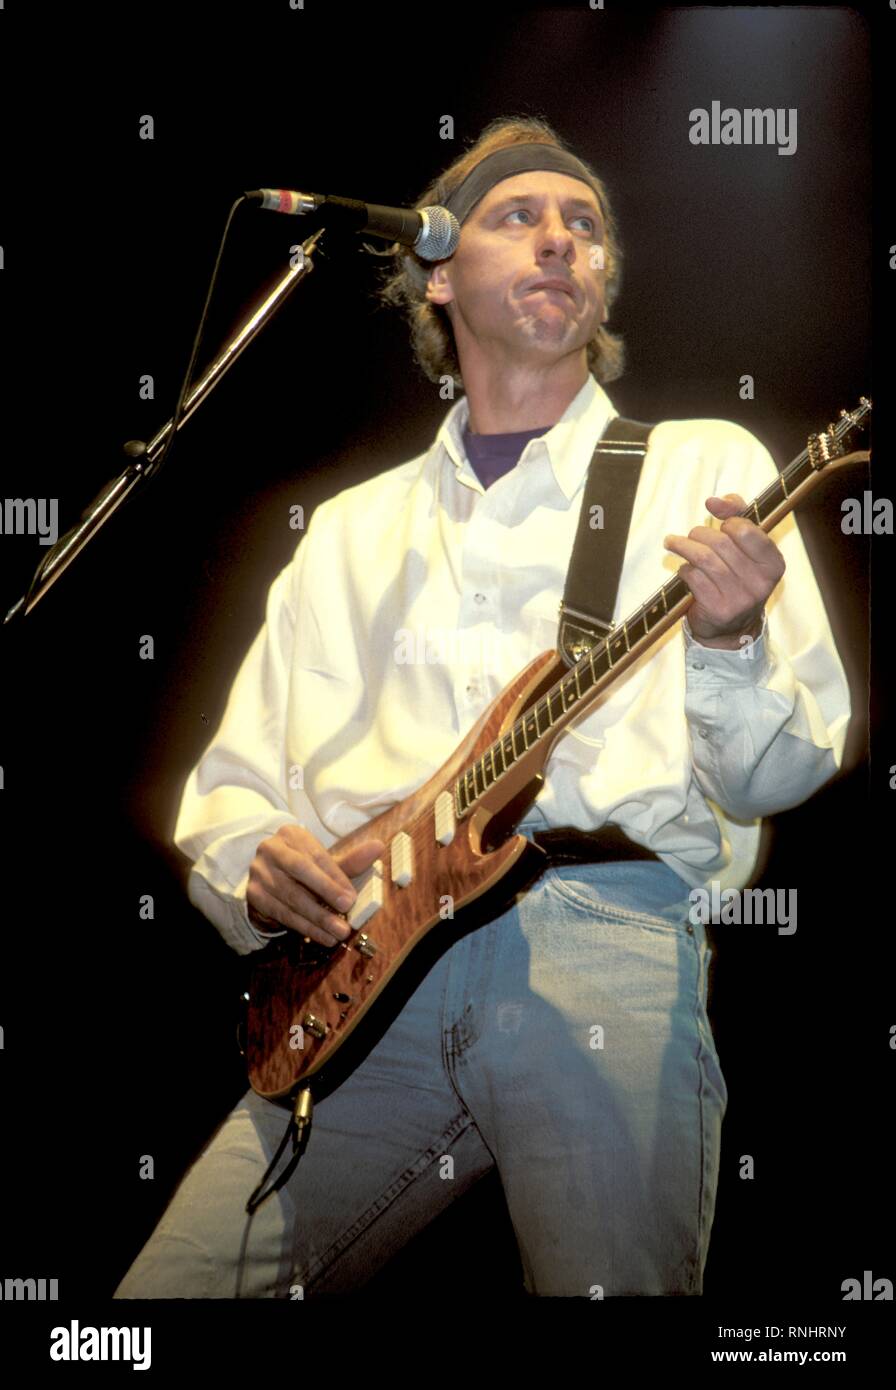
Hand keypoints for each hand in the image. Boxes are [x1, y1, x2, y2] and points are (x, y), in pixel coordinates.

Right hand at [247, 824, 385, 946]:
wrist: (269, 885)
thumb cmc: (303, 871)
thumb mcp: (325, 865)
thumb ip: (350, 861)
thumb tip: (378, 847)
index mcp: (291, 834)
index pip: (316, 855)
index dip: (335, 877)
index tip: (352, 897)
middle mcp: (271, 849)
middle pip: (301, 871)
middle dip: (326, 891)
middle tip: (347, 908)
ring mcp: (259, 872)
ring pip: (292, 897)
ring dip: (318, 917)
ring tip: (339, 931)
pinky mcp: (254, 895)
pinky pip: (283, 913)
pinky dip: (305, 927)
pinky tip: (322, 936)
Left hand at [664, 494, 784, 648]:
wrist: (731, 629)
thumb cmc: (737, 579)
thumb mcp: (746, 549)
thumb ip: (738, 516)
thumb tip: (715, 500)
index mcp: (773, 564)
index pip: (746, 530)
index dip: (728, 521)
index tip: (719, 522)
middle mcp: (761, 583)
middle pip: (720, 543)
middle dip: (699, 533)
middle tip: (690, 536)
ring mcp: (740, 599)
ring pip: (704, 559)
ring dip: (684, 546)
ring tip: (673, 542)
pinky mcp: (719, 610)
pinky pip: (694, 578)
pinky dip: (684, 569)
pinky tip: (684, 569)